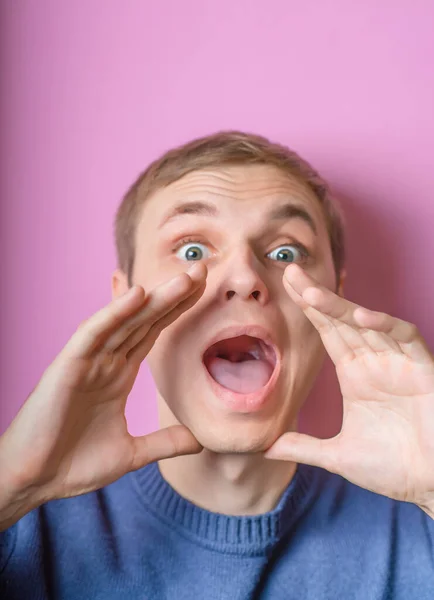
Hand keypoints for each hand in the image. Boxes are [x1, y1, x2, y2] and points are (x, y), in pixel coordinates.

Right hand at [0, 263, 205, 528]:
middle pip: (145, 319)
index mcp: (118, 374)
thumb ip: (164, 442)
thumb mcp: (131, 453)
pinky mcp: (67, 367)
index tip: (204, 289)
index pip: (153, 332)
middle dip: (174, 295)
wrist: (34, 483)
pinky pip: (93, 334)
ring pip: (125, 321)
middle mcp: (105, 361)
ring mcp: (86, 361)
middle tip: (203, 269)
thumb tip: (200, 439)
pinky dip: (114, 313)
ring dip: (155, 298)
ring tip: (185, 278)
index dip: (178, 310)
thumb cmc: (72, 464)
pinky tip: (137, 294)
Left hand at [265, 263, 433, 510]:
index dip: (308, 309)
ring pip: (367, 323)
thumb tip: (266, 447)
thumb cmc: (394, 468)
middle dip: (316, 295)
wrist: (431, 485)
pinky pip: (405, 337)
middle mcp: (374, 361)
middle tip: (289, 271)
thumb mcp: (340, 456)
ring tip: (311, 294)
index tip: (285, 285)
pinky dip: (385, 325)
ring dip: (341, 307)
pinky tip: (361, 316)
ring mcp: (398, 362)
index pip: (327, 332)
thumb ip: (304, 447)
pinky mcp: (424, 369)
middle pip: (341, 319)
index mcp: (355, 373)